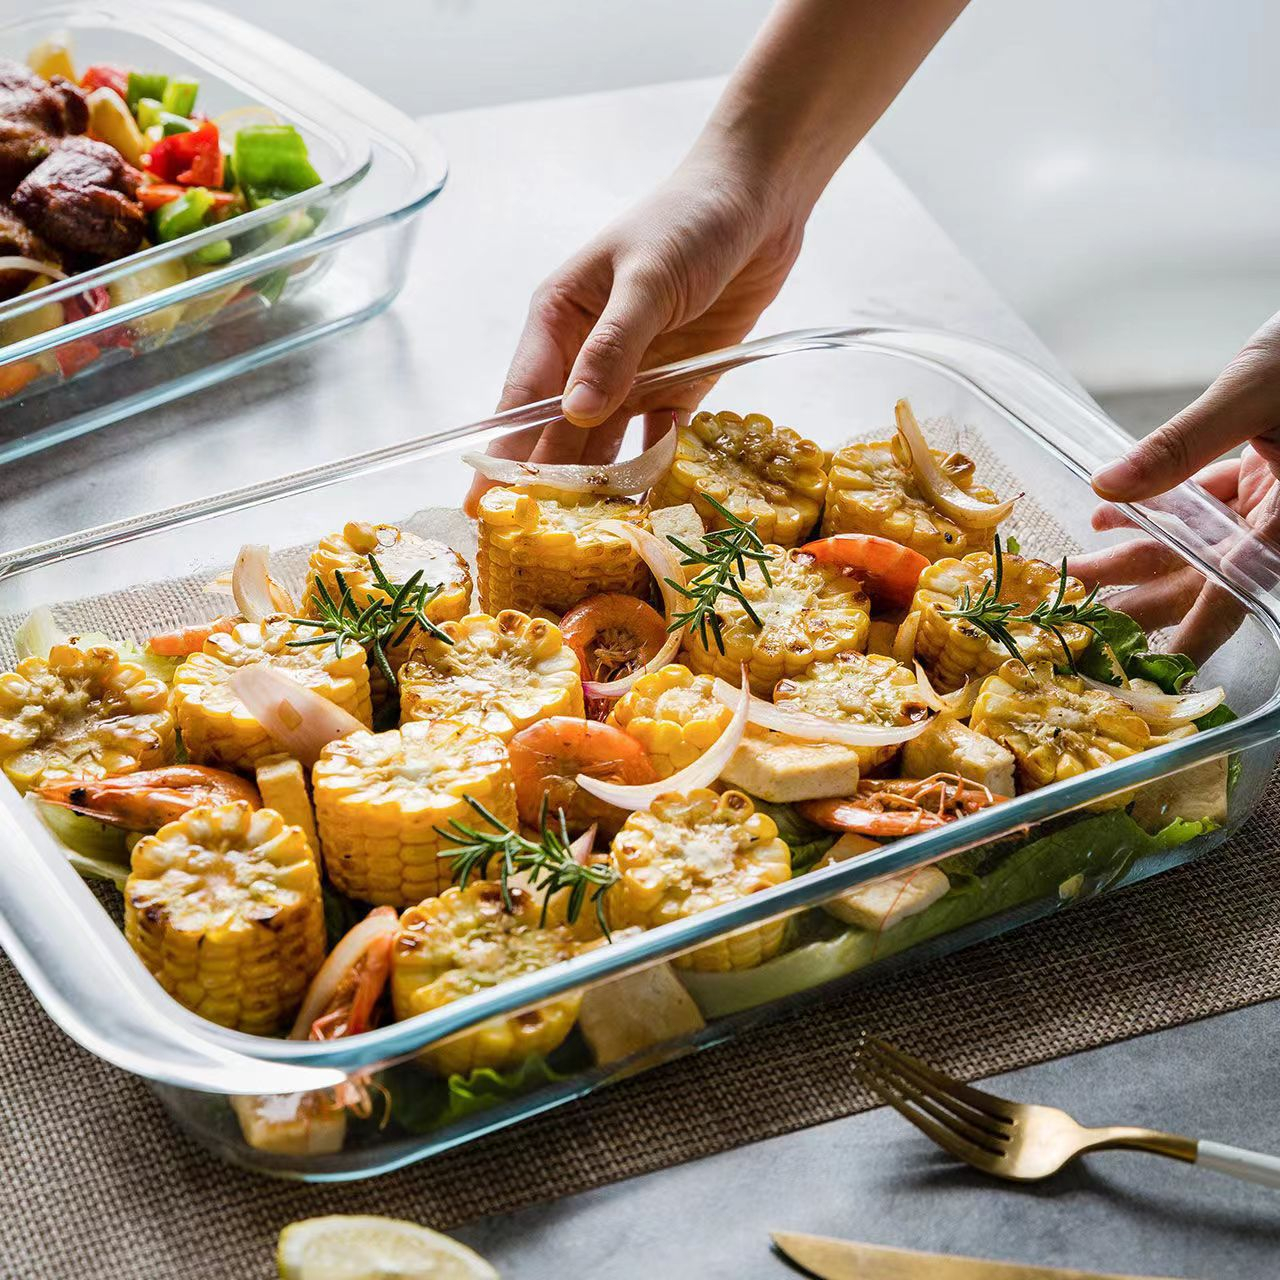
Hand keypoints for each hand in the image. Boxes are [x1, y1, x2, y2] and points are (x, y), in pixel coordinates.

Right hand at [465, 142, 807, 513]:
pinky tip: (644, 508)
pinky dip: (652, 469)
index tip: (482, 502)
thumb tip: (575, 414)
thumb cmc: (691, 219)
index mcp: (560, 319)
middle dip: (545, 484)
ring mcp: (633, 373)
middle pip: (559, 431)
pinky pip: (659, 438)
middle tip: (529, 541)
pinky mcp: (679, 384)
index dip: (503, 453)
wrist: (761, 197)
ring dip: (597, 487)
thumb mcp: (649, 278)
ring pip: (605, 443)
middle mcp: (588, 354)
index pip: (521, 397)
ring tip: (583, 540)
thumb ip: (615, 346)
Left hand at [1071, 447, 1277, 660]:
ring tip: (1065, 576)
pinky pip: (1196, 506)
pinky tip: (1104, 519)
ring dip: (1123, 560)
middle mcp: (1271, 526)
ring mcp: (1261, 502)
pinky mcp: (1255, 475)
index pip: (1232, 596)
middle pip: (1193, 581)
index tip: (1155, 671)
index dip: (1192, 638)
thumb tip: (1108, 484)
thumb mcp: (1251, 399)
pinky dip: (1151, 510)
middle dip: (1130, 606)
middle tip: (1073, 628)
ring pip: (1184, 545)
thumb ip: (1185, 444)